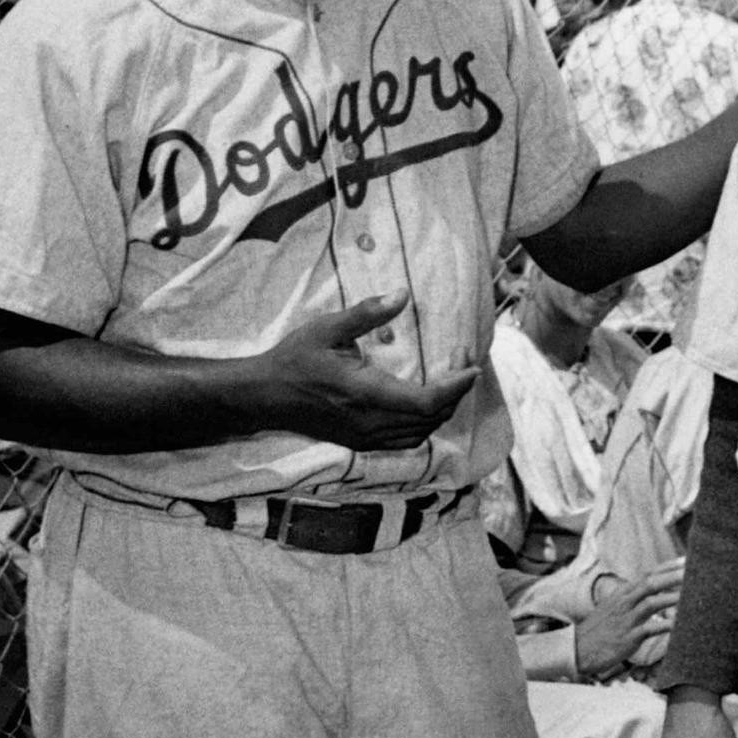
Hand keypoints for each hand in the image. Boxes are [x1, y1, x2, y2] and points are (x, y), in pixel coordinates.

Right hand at [262, 293, 478, 451]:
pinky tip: (425, 405)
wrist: (264, 397)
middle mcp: (370, 421)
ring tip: (451, 382)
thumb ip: (366, 313)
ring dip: (441, 410)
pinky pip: (404, 440)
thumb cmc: (294, 359)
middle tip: (463, 363)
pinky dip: (423, 425)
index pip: (426, 401)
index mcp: (365, 393)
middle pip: (430, 418)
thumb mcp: (327, 328)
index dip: (455, 388)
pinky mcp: (361, 442)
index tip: (472, 367)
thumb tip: (402, 295)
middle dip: (455, 393)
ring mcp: (365, 436)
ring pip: (420, 432)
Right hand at [573, 560, 683, 677]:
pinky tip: (680, 624)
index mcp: (623, 593)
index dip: (667, 567)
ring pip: (652, 603)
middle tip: (694, 570)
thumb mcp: (614, 608)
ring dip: (672, 598)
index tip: (686, 560)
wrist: (578, 648)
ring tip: (692, 594)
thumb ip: (633, 598)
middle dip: (673, 576)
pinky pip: (650, 629)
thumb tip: (653, 592)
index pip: (648, 574)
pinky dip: (665, 625)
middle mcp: (625, 602)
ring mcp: (626, 619)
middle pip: (651, 583)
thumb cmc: (600, 629)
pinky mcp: (628, 637)